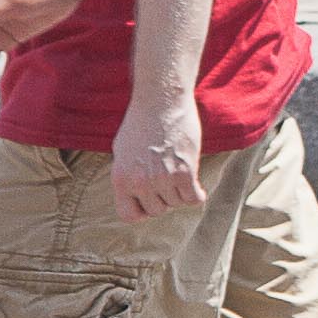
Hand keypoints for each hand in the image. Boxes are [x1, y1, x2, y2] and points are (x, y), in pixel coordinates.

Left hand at [111, 92, 205, 223]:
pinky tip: (196, 185)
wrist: (161, 102)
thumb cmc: (141, 122)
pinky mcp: (185, 172)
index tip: (149, 200)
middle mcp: (140, 182)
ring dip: (180, 192)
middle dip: (163, 198)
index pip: (129, 215)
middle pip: (157, 210)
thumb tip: (137, 195)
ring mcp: (163, 178)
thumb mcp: (122, 151)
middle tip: (167, 180)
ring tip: (179, 174)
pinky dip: (197, 194)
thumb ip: (128, 176)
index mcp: (120, 178)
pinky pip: (193, 199)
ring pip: (176, 203)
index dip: (141, 211)